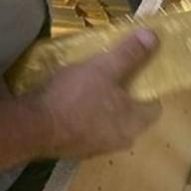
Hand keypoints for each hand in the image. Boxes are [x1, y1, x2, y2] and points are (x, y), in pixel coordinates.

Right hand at [38, 29, 160, 158]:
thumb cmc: (75, 97)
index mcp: (136, 123)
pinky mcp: (78, 151)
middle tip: (111, 78)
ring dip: (103, 110)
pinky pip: (89, 131)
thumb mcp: (104, 68)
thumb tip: (153, 37)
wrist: (35, 127)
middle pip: (131, 115)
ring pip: (110, 124)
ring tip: (90, 89)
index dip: (147, 90)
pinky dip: (85, 119)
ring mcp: (100, 149)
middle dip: (124, 99)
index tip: (136, 75)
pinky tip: (71, 105)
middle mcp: (123, 140)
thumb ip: (129, 55)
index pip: (154, 107)